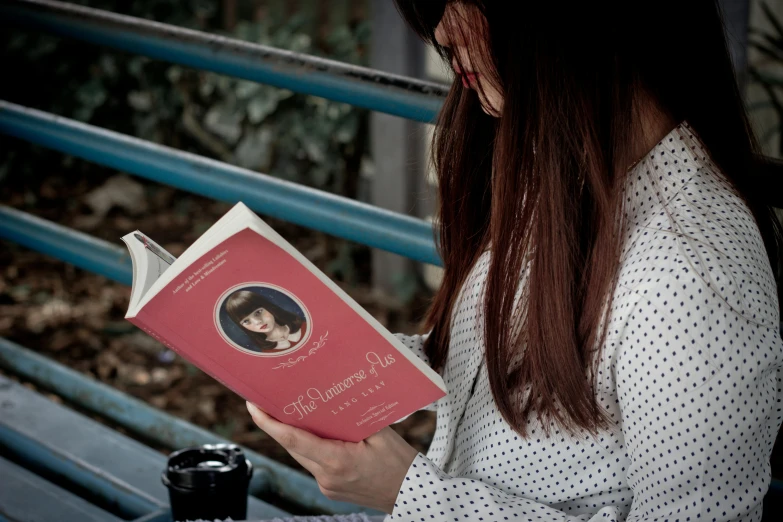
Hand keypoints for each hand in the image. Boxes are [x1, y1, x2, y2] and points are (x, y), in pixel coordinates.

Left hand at [246, 402, 417, 513]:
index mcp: (337, 461)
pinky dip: (311, 446)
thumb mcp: (381, 433)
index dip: (270, 423)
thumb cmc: (400, 463)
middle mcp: (326, 477)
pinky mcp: (330, 489)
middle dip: (278, 425)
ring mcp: (327, 486)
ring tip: (289, 412)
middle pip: (293, 446)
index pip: (294, 439)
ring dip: (295, 435)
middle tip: (267, 400)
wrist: (412, 493)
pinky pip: (313, 463)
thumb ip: (354, 417)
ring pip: (302, 455)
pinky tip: (315, 432)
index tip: (253, 406)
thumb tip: (334, 397)